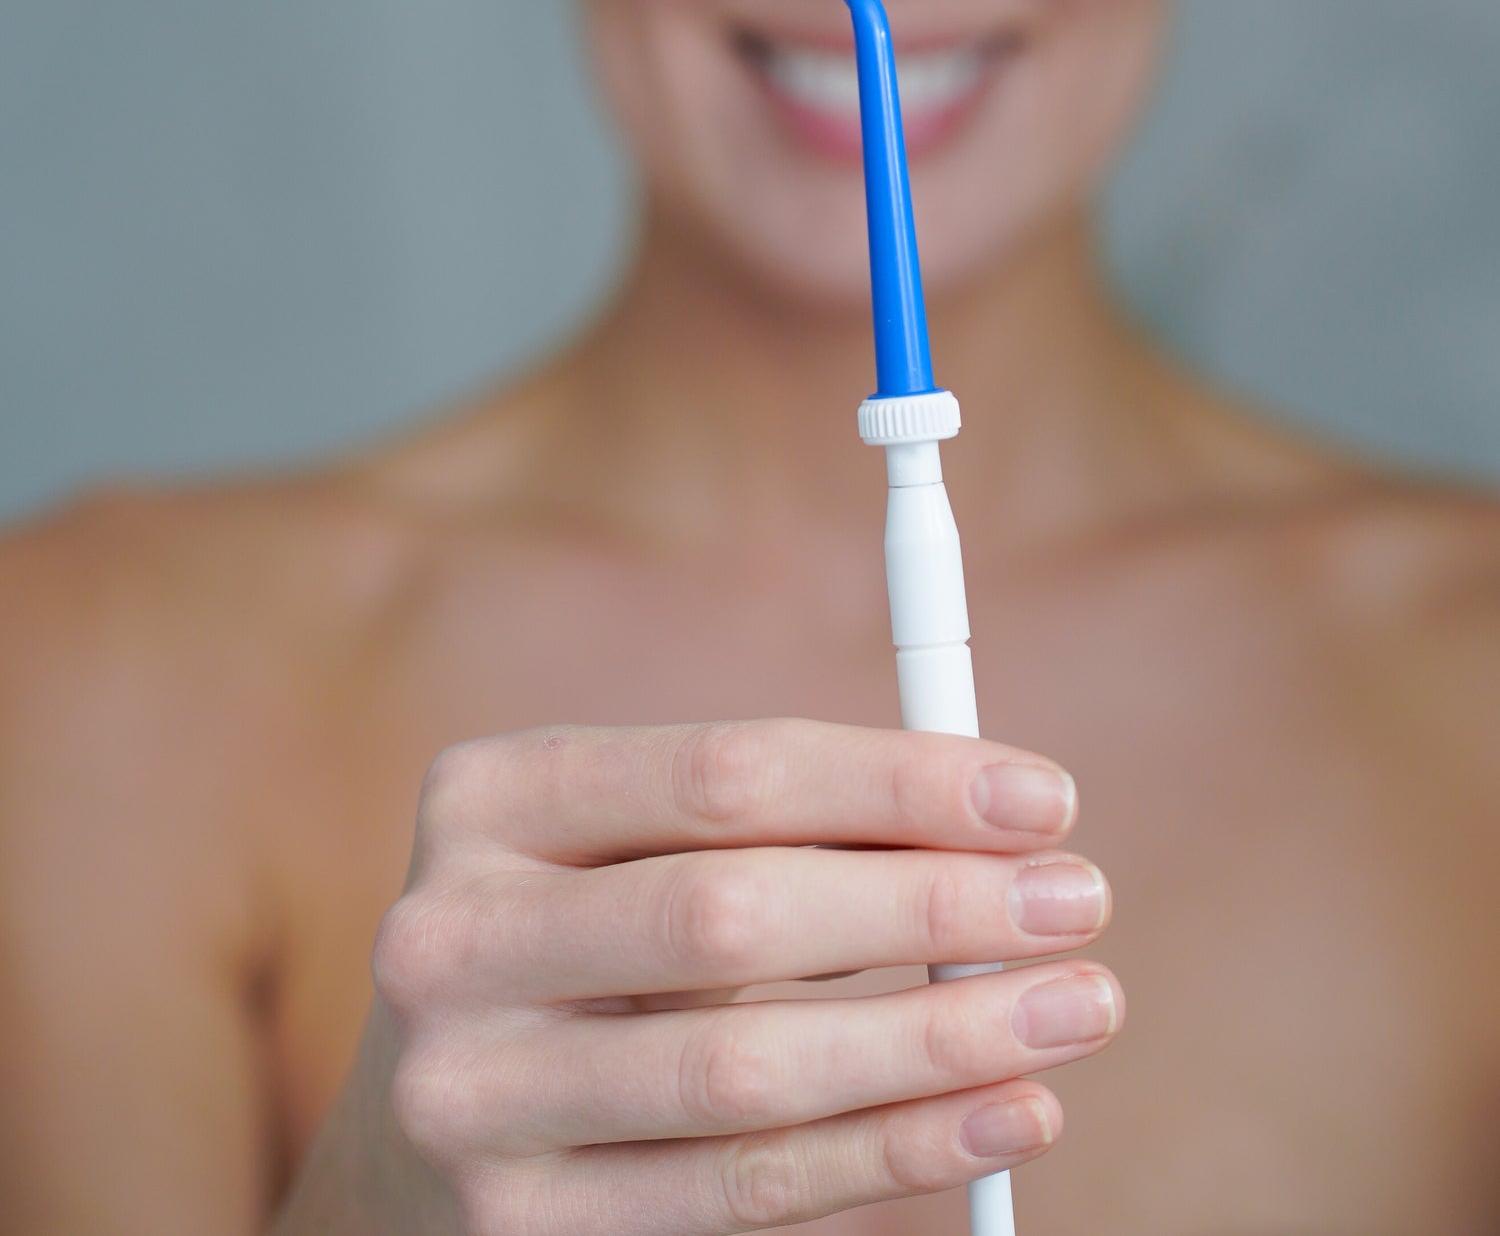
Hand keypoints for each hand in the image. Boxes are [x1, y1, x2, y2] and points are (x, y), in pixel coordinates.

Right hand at [275, 719, 1120, 1234]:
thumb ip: (783, 827)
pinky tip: (1002, 1113)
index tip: (1043, 797)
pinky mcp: (521, 1226)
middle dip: (933, 902)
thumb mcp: (640, 846)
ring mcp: (474, 1093)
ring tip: (1076, 1006)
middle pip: (734, 912)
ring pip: (748, 1069)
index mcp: (491, 798)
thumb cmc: (583, 938)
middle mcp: (453, 936)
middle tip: (1080, 900)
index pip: (726, 771)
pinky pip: (741, 1190)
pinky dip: (893, 1150)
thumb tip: (1000, 830)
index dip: (899, 780)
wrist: (422, 1121)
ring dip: (942, 1036)